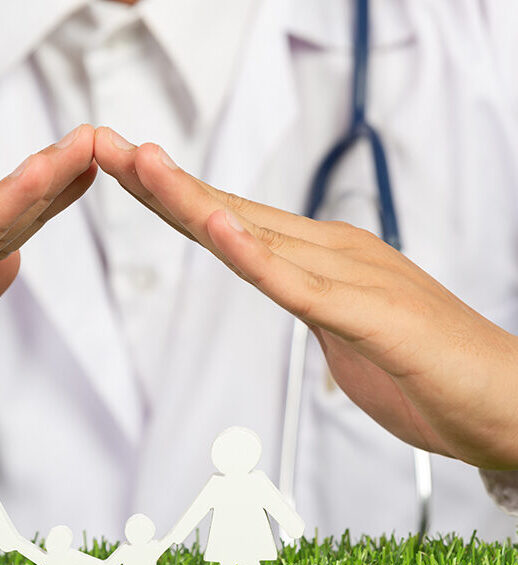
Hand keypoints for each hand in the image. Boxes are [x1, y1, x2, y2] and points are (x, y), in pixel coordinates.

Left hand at [94, 126, 517, 468]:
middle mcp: (330, 253)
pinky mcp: (371, 315)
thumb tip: (278, 288)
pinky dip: (257, 259)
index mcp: (319, 258)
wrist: (505, 402)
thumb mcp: (342, 333)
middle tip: (104, 145)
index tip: (122, 170)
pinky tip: (219, 229)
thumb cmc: (424, 369)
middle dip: (160, 182)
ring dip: (194, 200)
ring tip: (143, 164)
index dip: (172, 195)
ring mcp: (350, 278)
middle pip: (229, 212)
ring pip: (256, 235)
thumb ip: (306, 303)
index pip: (229, 221)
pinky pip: (302, 286)